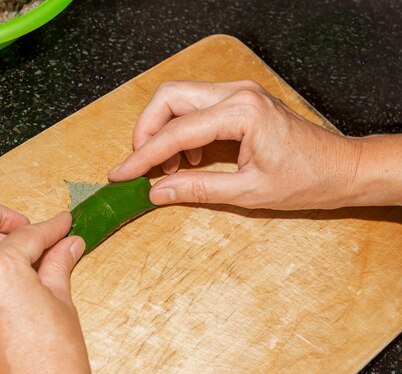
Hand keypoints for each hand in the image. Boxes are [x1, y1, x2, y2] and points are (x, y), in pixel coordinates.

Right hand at [108, 80, 374, 209]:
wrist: (341, 168)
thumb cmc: (306, 180)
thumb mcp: (248, 192)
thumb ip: (197, 189)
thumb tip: (157, 192)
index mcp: (241, 112)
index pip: (176, 132)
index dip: (143, 155)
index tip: (120, 174)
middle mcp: (236, 93)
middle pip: (169, 98)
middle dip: (146, 131)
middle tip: (141, 166)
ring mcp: (238, 92)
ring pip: (179, 98)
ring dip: (164, 131)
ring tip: (171, 168)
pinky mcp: (239, 99)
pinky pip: (196, 107)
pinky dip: (182, 130)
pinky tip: (191, 159)